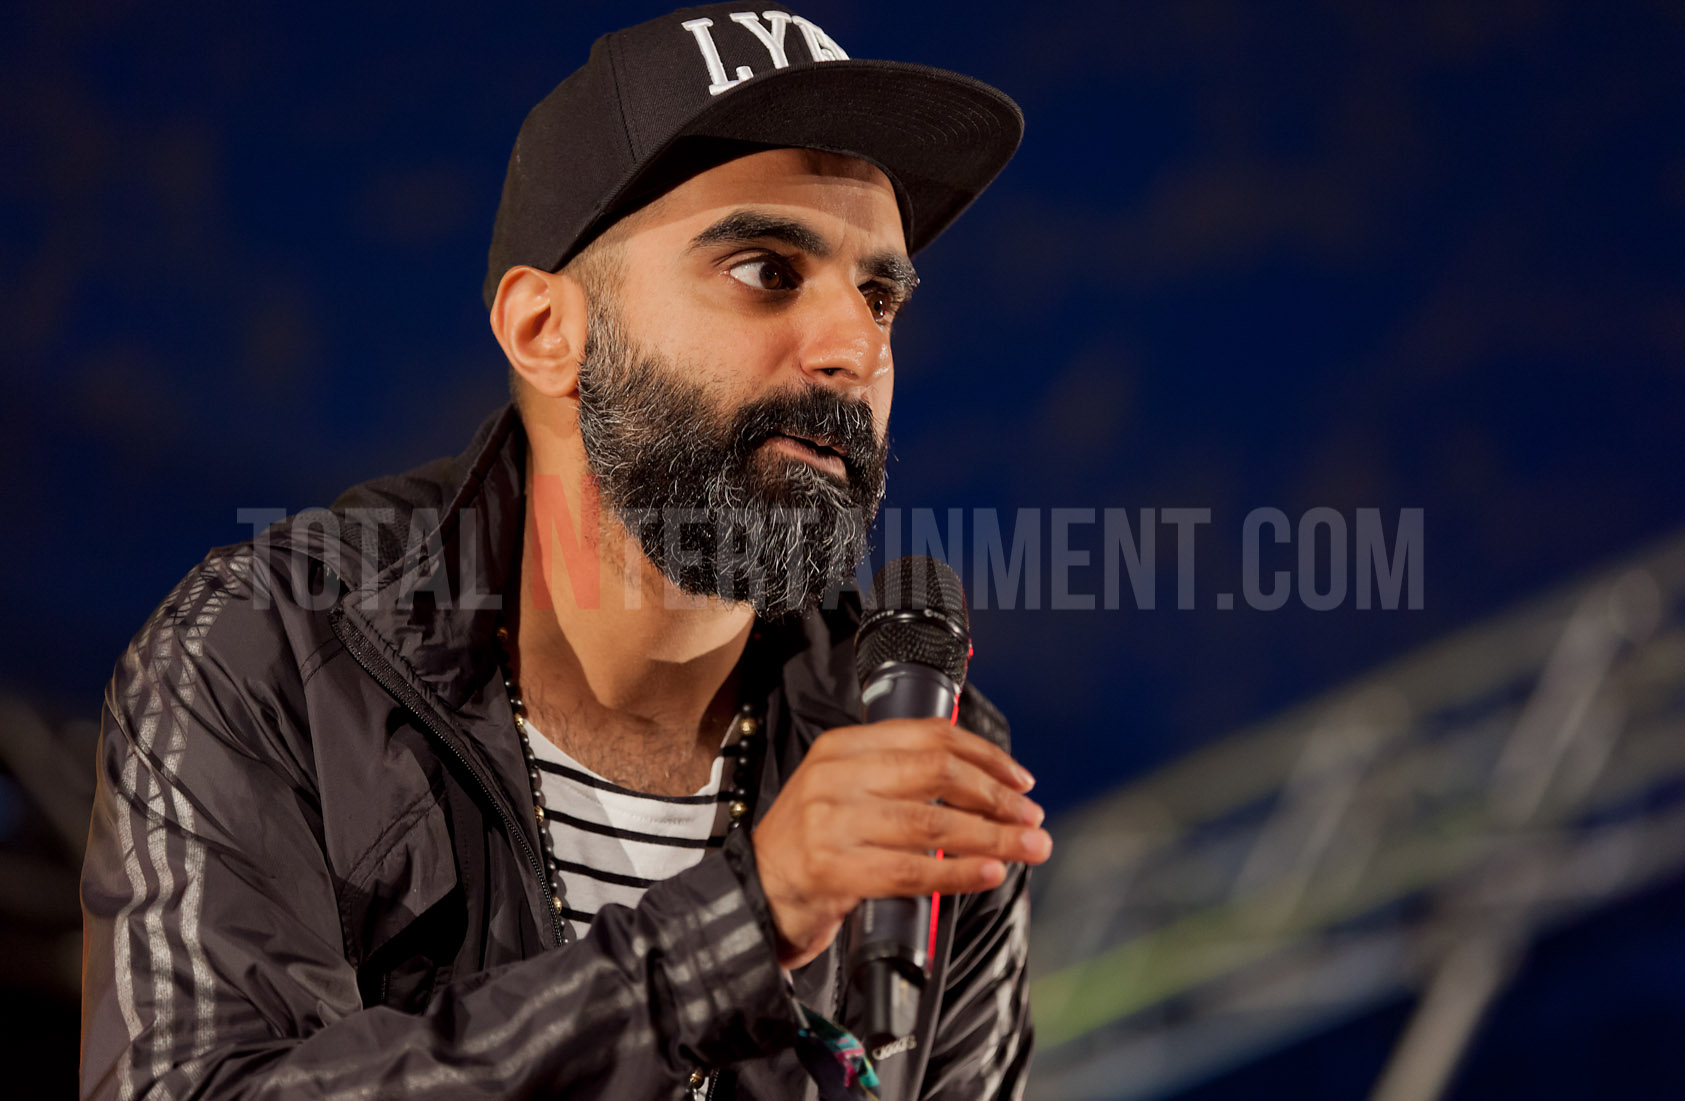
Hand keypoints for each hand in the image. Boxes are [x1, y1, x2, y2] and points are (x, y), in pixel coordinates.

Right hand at [750, 718, 1050, 969]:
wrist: (754, 897)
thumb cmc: (811, 848)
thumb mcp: (845, 792)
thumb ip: (899, 780)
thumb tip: (985, 788)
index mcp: (842, 748)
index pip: (929, 736)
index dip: (985, 756)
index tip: (1020, 781)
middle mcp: (835, 777)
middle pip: (936, 774)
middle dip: (996, 797)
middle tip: (1032, 818)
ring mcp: (831, 823)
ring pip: (932, 824)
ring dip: (992, 837)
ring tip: (1028, 848)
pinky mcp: (833, 870)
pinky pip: (911, 871)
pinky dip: (957, 873)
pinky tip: (989, 872)